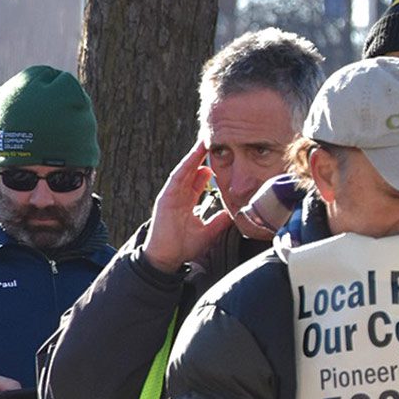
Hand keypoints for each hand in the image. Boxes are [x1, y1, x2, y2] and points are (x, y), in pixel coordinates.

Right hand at [143, 140, 233, 272]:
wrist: (167, 258)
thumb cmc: (184, 246)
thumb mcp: (208, 232)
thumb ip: (219, 221)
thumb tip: (233, 214)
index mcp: (188, 201)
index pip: (199, 179)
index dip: (209, 168)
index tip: (221, 156)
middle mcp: (179, 195)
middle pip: (192, 170)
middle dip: (202, 156)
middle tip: (214, 141)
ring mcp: (172, 195)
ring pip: (185, 170)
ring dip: (194, 156)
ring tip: (204, 142)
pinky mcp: (165, 197)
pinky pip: (176, 178)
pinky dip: (185, 166)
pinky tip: (193, 156)